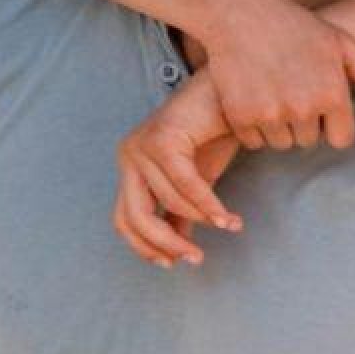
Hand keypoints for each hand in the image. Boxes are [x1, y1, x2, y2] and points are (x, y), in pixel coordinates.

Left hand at [111, 70, 245, 266]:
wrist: (229, 89)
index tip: (172, 264)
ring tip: (230, 225)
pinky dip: (208, 205)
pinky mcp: (161, 138)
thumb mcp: (199, 179)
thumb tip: (181, 248)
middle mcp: (128, 156)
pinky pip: (185, 184)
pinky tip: (227, 217)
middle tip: (194, 259)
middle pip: (133, 217)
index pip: (124, 219)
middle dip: (164, 244)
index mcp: (132, 167)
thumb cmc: (215, 130)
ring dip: (202, 220)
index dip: (145, 247)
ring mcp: (140, 146)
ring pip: (166, 202)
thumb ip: (184, 211)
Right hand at [181, 0, 354, 152]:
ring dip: (277, 127)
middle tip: (290, 90)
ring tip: (271, 92)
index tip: (319, 107)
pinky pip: (253, 141)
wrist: (239, 11)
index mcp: (332, 93)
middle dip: (303, 123)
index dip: (331, 125)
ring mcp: (271, 113)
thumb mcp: (340, 43)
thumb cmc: (295, 25)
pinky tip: (251, 97)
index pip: (341, 140)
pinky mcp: (241, 116)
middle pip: (309, 142)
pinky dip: (251, 127)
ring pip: (281, 144)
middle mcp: (304, 108)